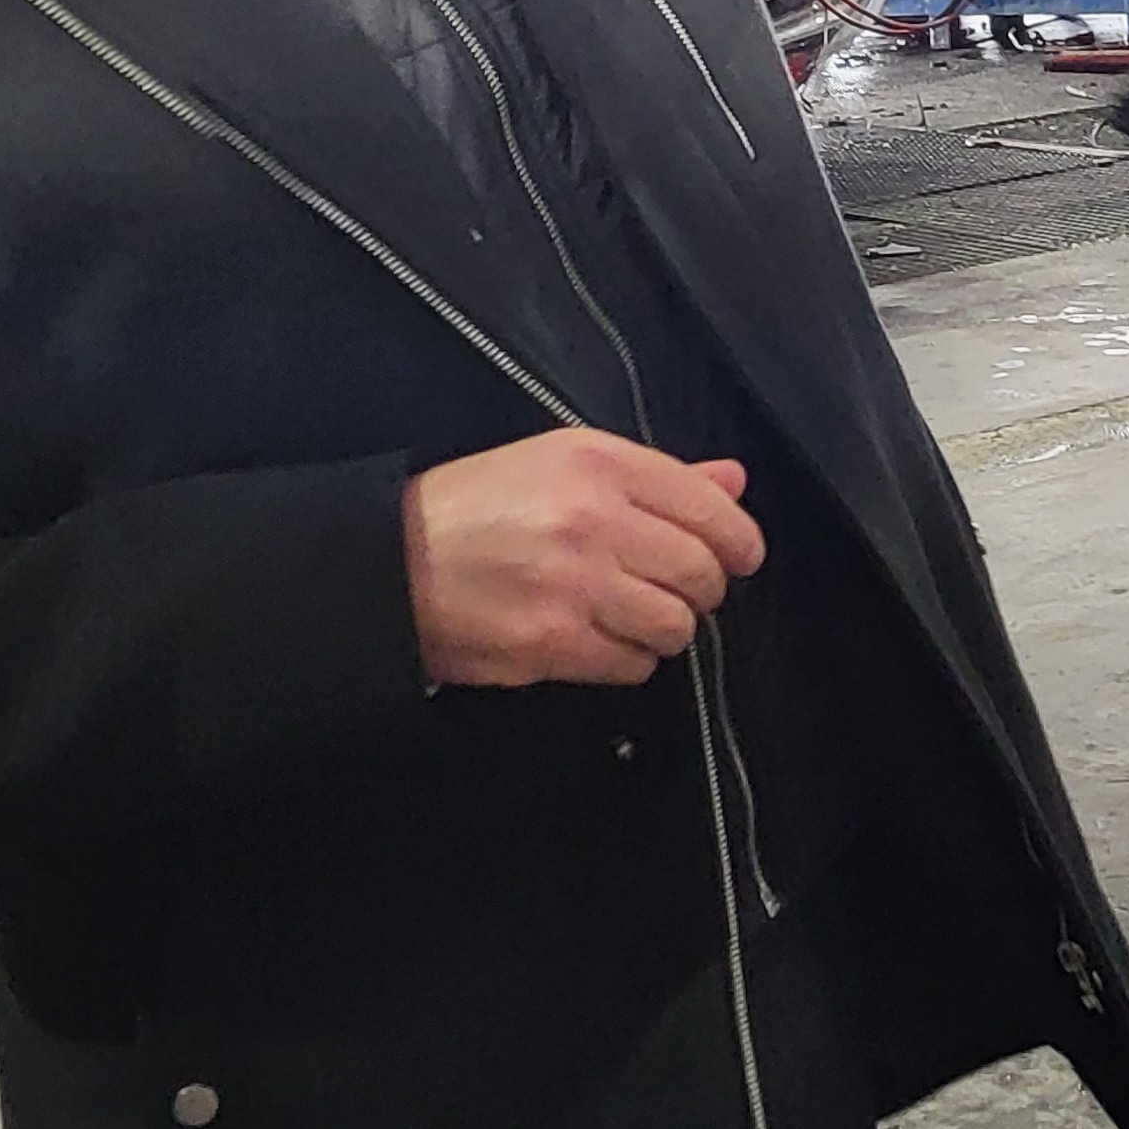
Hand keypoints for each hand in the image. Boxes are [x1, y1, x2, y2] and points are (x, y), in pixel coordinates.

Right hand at [404, 434, 765, 689]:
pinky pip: (633, 665)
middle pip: (702, 572)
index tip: (741, 556)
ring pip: (676, 625)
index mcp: (599, 464)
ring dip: (664, 628)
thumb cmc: (477, 508)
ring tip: (631, 615)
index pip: (710, 507)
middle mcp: (592, 519)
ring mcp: (573, 585)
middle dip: (701, 588)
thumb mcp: (561, 464)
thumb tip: (733, 482)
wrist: (388, 563)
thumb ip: (658, 476)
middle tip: (677, 589)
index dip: (739, 540)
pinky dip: (628, 660)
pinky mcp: (551, 642)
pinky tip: (598, 640)